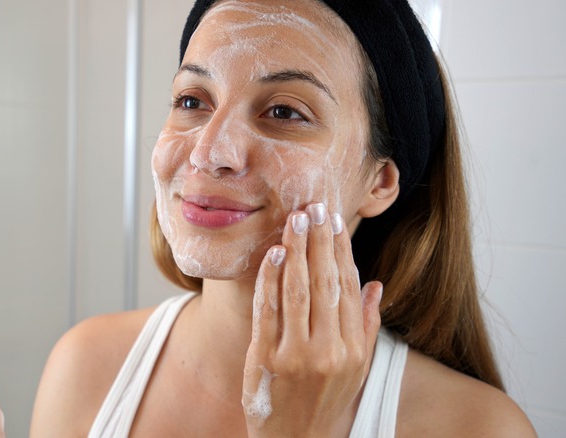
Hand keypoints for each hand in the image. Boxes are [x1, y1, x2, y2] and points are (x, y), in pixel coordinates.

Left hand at [242, 204, 382, 436]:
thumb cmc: (325, 402)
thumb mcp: (356, 370)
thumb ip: (367, 326)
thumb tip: (376, 285)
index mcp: (354, 349)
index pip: (349, 288)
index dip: (342, 251)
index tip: (335, 222)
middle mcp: (329, 350)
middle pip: (325, 283)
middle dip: (319, 241)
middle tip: (314, 207)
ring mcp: (296, 354)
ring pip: (298, 291)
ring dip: (297, 250)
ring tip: (296, 219)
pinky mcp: (265, 358)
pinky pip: (268, 311)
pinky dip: (271, 280)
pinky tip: (274, 254)